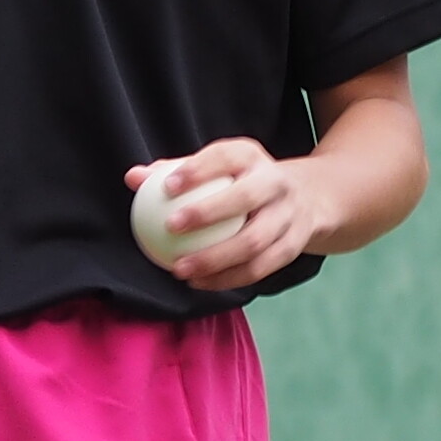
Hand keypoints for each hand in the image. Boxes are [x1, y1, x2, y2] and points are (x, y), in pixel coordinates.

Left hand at [129, 140, 327, 290]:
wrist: (306, 198)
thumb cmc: (242, 182)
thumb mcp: (217, 167)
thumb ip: (174, 171)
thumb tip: (134, 178)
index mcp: (252, 157)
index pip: (225, 156)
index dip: (197, 169)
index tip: (166, 186)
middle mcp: (276, 183)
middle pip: (246, 198)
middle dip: (208, 213)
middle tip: (169, 228)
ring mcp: (289, 216)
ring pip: (254, 242)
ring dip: (215, 260)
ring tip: (179, 269)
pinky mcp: (293, 246)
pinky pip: (259, 268)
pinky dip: (227, 279)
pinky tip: (198, 283)